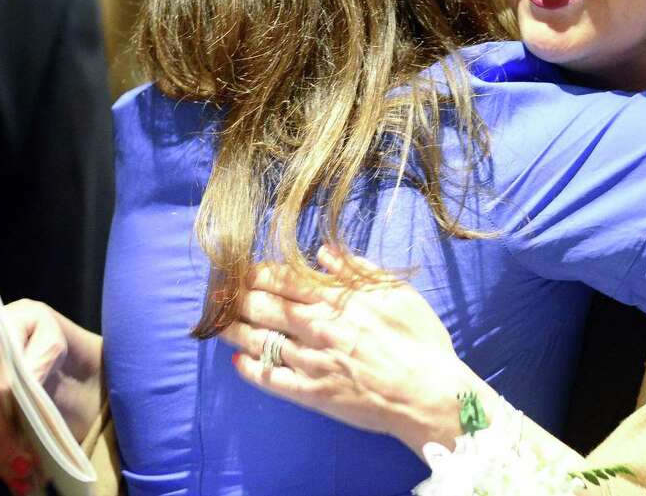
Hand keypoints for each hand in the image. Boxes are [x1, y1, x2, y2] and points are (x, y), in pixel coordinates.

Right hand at [0, 300, 103, 494]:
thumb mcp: (59, 340)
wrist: (66, 360)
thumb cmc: (64, 345)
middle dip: (0, 437)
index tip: (19, 429)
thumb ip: (40, 355)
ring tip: (25, 476)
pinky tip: (16, 475)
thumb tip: (22, 381)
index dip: (0, 404)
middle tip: (26, 463)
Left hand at [222, 246, 477, 454]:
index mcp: (338, 298)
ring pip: (260, 340)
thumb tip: (323, 251)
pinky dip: (250, 369)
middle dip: (237, 296)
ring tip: (218, 322)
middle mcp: (318, 326)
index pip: (284, 279)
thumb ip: (357, 269)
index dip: (257, 272)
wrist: (427, 394)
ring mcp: (311, 361)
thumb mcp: (396, 292)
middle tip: (219, 292)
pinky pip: (270, 379)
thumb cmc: (420, 340)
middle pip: (264, 306)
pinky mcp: (310, 394)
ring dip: (234, 328)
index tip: (241, 268)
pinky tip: (238, 361)